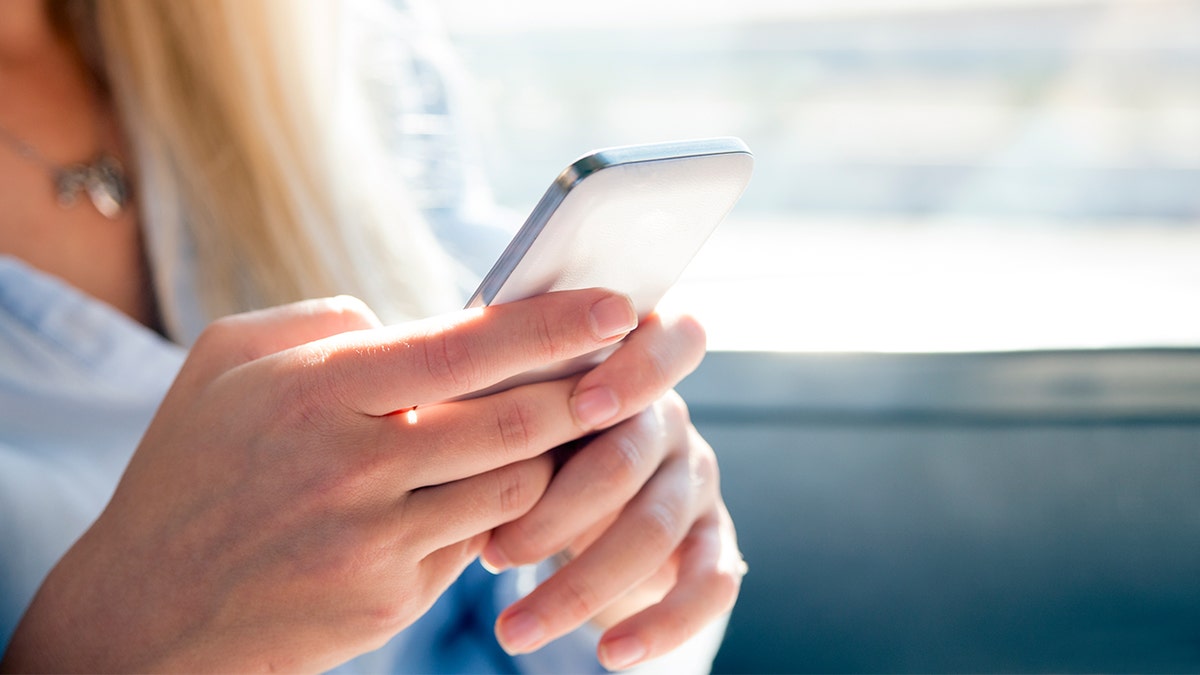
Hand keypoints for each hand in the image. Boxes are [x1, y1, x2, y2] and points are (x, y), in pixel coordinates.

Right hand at [2, 289, 643, 672]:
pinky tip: (484, 493)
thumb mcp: (225, 363)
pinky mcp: (390, 600)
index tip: (617, 306)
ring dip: (547, 456)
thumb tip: (410, 318)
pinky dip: (496, 513)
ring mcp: (376, 541)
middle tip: (630, 368)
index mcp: (319, 389)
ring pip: (513, 488)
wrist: (142, 613)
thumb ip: (321, 320)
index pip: (469, 345)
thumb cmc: (187, 470)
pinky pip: (477, 543)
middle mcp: (355, 464)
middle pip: (515, 421)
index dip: (555, 323)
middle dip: (586, 392)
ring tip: (560, 427)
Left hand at [482, 312, 746, 670]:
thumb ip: (475, 374)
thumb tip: (372, 335)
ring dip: (581, 585)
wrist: (577, 501)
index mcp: (629, 362)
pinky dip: (663, 625)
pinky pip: (710, 584)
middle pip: (632, 454)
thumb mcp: (511, 400)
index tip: (582, 405)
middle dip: (560, 509)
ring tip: (513, 630)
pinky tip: (612, 656)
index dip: (633, 372)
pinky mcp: (712, 541)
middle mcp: (671, 419)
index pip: (668, 341)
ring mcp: (695, 481)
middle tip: (495, 553)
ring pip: (655, 528)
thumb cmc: (526, 436)